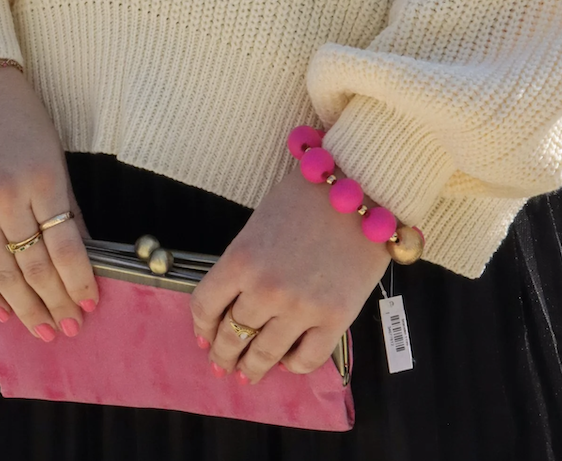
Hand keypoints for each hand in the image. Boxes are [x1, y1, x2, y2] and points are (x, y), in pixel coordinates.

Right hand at [0, 64, 98, 339]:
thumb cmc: (21, 116)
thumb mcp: (54, 154)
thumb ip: (67, 204)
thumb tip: (83, 253)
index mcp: (42, 179)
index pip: (65, 246)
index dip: (79, 280)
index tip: (90, 304)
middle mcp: (7, 198)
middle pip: (34, 267)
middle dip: (55, 303)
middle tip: (70, 327)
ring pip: (1, 274)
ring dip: (25, 308)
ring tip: (43, 329)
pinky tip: (1, 312)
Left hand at [189, 169, 385, 386]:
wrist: (360, 189)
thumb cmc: (306, 198)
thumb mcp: (259, 224)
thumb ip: (243, 265)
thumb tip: (232, 303)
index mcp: (241, 259)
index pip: (205, 306)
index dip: (201, 326)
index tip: (203, 336)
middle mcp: (266, 290)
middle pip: (232, 336)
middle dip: (223, 354)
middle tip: (222, 364)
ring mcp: (301, 308)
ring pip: (265, 355)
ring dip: (253, 368)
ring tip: (250, 373)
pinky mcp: (336, 319)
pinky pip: (306, 359)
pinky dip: (293, 365)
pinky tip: (289, 359)